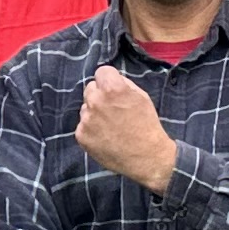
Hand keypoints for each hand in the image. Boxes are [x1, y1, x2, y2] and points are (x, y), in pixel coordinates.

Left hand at [74, 66, 181, 191]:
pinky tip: (105, 136)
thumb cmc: (147, 126)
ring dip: (94, 112)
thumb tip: (111, 80)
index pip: (101, 71)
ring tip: (110, 126)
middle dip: (100, 94)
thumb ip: (124, 84)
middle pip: (90, 88)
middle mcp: (96, 101)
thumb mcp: (142, 97)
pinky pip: (83, 125)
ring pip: (85, 107)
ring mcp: (86, 119)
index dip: (109, 79)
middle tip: (113, 109)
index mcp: (113, 89)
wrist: (147, 157)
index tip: (114, 88)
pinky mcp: (81, 135)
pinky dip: (91, 129)